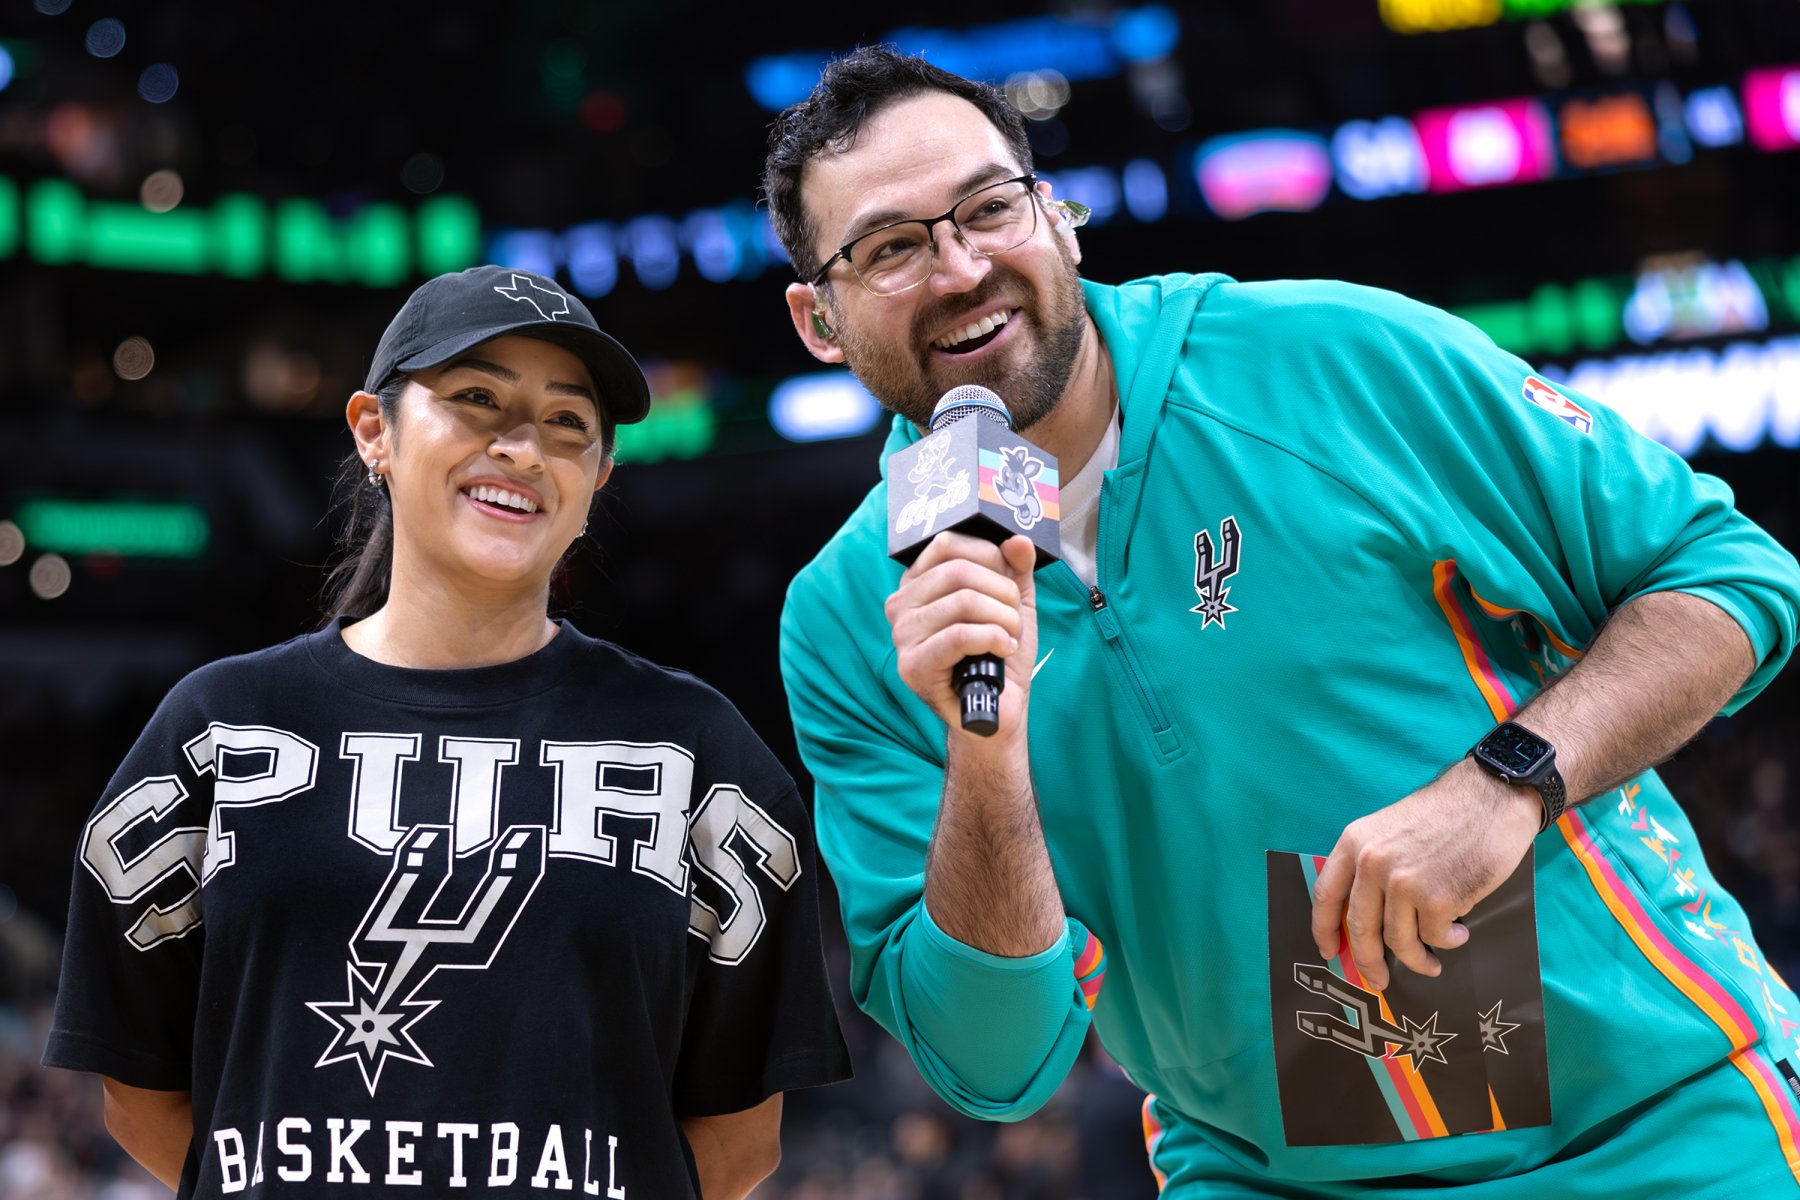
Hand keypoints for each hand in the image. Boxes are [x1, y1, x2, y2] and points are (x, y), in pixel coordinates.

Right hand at [885, 533, 1038, 739]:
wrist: (997, 707)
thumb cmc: (999, 652)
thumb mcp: (1012, 602)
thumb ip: (1016, 568)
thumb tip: (1018, 540)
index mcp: (918, 582)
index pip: (947, 543)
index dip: (989, 555)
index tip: (1008, 581)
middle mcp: (902, 604)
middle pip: (958, 570)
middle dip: (1002, 592)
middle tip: (1014, 617)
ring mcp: (902, 635)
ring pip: (963, 601)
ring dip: (1003, 618)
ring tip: (1010, 636)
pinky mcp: (913, 666)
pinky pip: (959, 635)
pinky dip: (993, 639)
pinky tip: (1003, 649)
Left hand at [1310, 759, 1541, 990]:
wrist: (1490, 797)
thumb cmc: (1445, 815)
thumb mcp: (1390, 829)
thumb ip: (1371, 865)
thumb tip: (1367, 915)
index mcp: (1355, 842)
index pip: (1326, 894)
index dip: (1323, 928)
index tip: (1329, 952)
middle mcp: (1372, 862)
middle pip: (1360, 928)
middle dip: (1368, 961)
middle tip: (1378, 980)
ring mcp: (1403, 882)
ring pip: (1398, 941)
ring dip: (1416, 960)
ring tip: (1431, 963)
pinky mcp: (1437, 898)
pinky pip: (1434, 938)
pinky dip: (1447, 942)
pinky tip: (1458, 933)